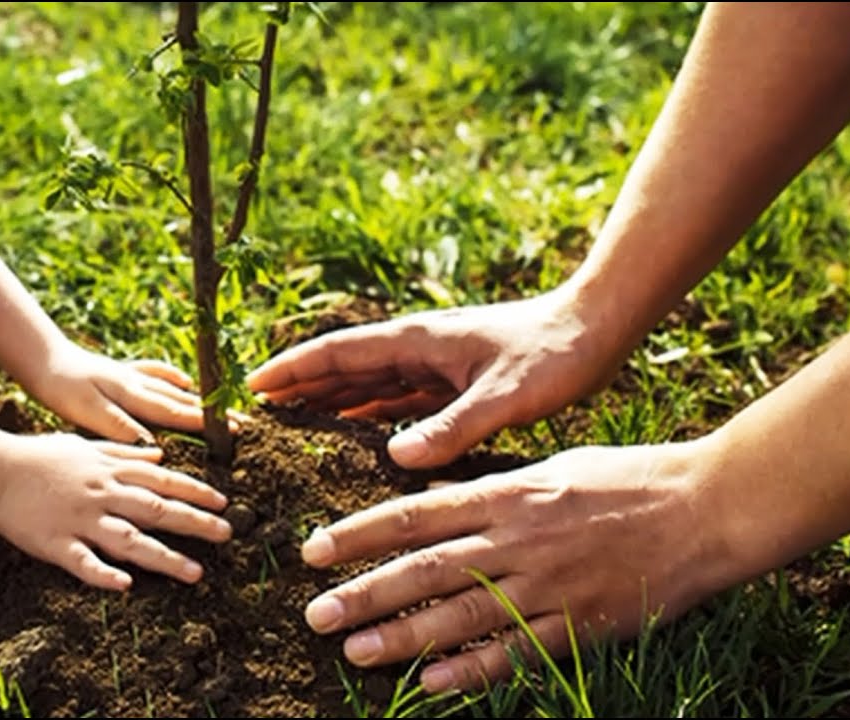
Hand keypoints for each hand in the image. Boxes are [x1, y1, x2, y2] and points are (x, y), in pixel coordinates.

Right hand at [0, 432, 232, 590]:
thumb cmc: (41, 457)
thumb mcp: (87, 445)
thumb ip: (124, 452)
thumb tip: (159, 455)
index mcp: (110, 472)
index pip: (162, 481)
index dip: (195, 491)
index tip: (224, 502)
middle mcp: (102, 495)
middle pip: (156, 509)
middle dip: (194, 521)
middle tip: (227, 534)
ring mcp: (80, 520)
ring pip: (128, 539)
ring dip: (164, 556)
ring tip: (195, 572)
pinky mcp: (56, 543)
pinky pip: (82, 562)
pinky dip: (103, 573)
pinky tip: (126, 585)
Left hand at [37, 343, 234, 443]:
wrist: (41, 359)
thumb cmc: (62, 389)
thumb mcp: (87, 411)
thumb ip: (120, 427)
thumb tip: (153, 444)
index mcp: (133, 395)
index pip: (178, 412)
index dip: (207, 423)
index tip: (235, 430)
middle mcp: (139, 383)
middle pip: (183, 399)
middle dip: (213, 412)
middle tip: (243, 421)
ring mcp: (132, 374)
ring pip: (174, 387)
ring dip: (199, 397)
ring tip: (224, 405)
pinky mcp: (122, 371)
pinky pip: (156, 372)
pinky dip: (174, 377)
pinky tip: (184, 381)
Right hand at [248, 288, 619, 467]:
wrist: (597, 329)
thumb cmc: (555, 354)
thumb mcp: (505, 396)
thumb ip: (453, 427)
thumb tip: (396, 458)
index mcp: (418, 340)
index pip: (338, 352)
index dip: (293, 369)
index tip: (252, 385)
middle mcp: (418, 348)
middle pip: (343, 367)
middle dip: (298, 384)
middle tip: (256, 411)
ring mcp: (434, 363)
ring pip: (367, 383)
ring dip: (328, 399)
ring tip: (291, 422)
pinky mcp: (453, 381)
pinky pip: (396, 399)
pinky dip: (368, 413)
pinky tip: (355, 432)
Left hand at [298, 442, 730, 692]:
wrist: (706, 506)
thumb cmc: (627, 479)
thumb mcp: (550, 467)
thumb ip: (490, 488)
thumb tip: (433, 498)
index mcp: (507, 492)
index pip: (414, 514)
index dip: (358, 534)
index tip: (313, 549)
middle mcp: (518, 538)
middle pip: (424, 569)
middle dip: (363, 591)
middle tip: (314, 614)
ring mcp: (549, 584)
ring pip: (460, 616)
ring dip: (402, 636)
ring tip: (354, 651)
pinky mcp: (581, 624)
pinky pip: (517, 653)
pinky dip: (472, 670)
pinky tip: (431, 684)